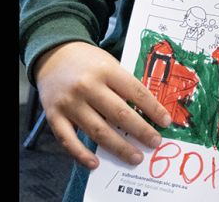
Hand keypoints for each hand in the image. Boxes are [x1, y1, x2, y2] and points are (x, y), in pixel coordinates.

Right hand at [34, 41, 171, 169]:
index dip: (153, 109)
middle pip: (119, 114)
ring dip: (119, 147)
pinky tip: (96, 164)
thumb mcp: (109, 63)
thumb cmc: (88, 61)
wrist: (53, 54)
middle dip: (141, 131)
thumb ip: (123, 85)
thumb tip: (145, 113)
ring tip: (135, 157)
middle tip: (155, 142)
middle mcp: (88, 86)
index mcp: (106, 70)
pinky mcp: (54, 116)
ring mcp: (70, 103)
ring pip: (98, 130)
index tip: (166, 122)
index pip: (135, 92)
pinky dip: (82, 155)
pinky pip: (68, 140)